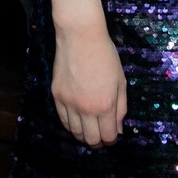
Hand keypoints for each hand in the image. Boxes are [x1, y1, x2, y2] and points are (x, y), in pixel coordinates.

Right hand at [51, 22, 126, 146]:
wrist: (80, 36)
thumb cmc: (105, 56)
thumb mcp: (120, 81)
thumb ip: (121, 108)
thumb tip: (118, 130)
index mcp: (105, 105)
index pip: (108, 136)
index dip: (111, 139)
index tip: (112, 136)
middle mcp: (86, 108)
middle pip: (90, 139)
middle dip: (97, 141)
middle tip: (101, 137)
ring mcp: (69, 103)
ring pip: (74, 132)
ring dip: (83, 134)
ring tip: (89, 129)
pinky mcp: (57, 96)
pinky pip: (62, 119)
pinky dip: (70, 124)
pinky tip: (76, 121)